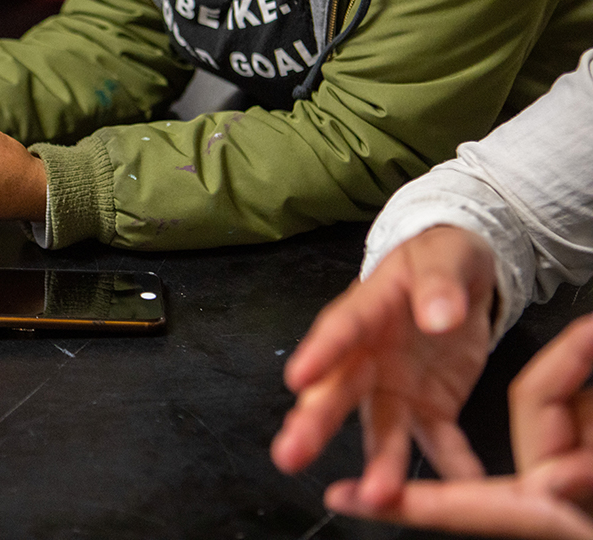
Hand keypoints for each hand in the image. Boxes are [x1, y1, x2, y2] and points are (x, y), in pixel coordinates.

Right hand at [271, 225, 497, 505]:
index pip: (339, 330)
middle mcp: (368, 356)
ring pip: (381, 429)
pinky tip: (463, 485)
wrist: (461, 277)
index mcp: (366, 310)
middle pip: (339, 390)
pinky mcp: (431, 408)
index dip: (319, 353)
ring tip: (377, 497)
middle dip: (316, 423)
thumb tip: (438, 315)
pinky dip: (451, 465)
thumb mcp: (445, 257)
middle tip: (290, 454)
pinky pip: (439, 441)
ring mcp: (396, 387)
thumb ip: (440, 283)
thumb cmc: (439, 258)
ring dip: (378, 463)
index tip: (297, 378)